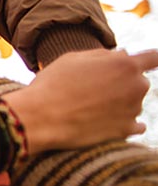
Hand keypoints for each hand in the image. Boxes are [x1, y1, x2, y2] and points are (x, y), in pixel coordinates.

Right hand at [4, 49, 157, 152]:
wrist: (40, 118)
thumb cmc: (53, 84)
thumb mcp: (73, 59)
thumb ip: (103, 55)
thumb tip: (122, 54)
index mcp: (125, 64)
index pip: (153, 57)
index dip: (146, 60)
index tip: (141, 63)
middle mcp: (136, 86)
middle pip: (139, 81)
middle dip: (123, 83)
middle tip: (94, 88)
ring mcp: (133, 110)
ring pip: (133, 103)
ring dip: (119, 103)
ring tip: (89, 107)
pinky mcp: (126, 131)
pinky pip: (135, 124)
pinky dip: (124, 122)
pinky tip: (105, 121)